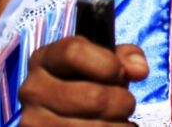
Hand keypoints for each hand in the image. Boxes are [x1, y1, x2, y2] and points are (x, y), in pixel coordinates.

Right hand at [18, 37, 147, 124]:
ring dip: (119, 125)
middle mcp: (33, 89)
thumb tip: (139, 70)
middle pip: (92, 97)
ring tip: (119, 120)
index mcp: (45, 59)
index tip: (120, 74)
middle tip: (126, 104)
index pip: (73, 51)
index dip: (107, 63)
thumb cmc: (87, 85)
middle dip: (122, 102)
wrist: (62, 117)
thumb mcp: (103, 63)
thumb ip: (124, 57)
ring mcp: (33, 120)